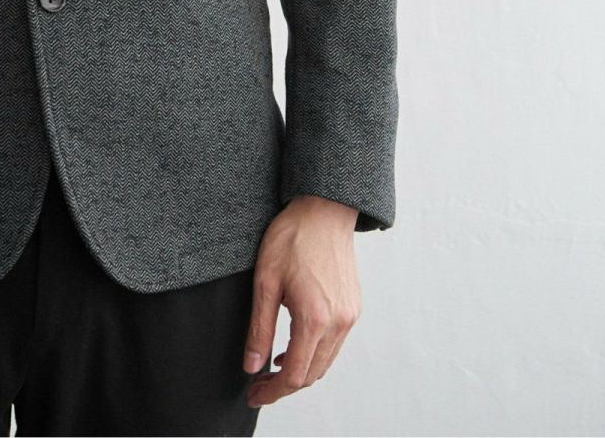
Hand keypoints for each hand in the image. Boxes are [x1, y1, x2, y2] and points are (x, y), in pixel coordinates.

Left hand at [243, 195, 361, 407]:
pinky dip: (314, 354)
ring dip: (299, 371)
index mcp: (315, 319)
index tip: (253, 395)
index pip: (294, 375)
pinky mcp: (353, 307)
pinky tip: (293, 346)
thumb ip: (260, 328)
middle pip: (312, 374)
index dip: (272, 391)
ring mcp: (350, 316)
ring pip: (325, 362)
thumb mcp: (265, 282)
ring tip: (271, 369)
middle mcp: (339, 323)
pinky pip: (334, 344)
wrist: (324, 210)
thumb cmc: (292, 238)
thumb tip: (251, 367)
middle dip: (283, 386)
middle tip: (258, 386)